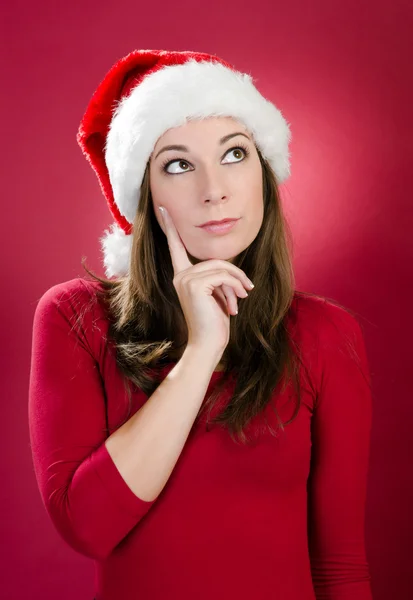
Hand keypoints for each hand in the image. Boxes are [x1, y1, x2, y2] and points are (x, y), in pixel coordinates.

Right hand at [159, 206, 253, 352]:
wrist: (208, 344)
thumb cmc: (214, 323)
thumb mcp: (218, 296)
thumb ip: (218, 278)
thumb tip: (230, 271)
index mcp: (182, 276)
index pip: (176, 247)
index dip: (171, 227)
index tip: (163, 207)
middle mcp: (180, 275)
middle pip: (216, 261)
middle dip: (235, 275)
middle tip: (247, 292)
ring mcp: (185, 279)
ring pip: (222, 267)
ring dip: (237, 283)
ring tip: (242, 299)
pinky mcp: (194, 284)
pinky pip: (223, 275)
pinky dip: (235, 287)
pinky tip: (236, 304)